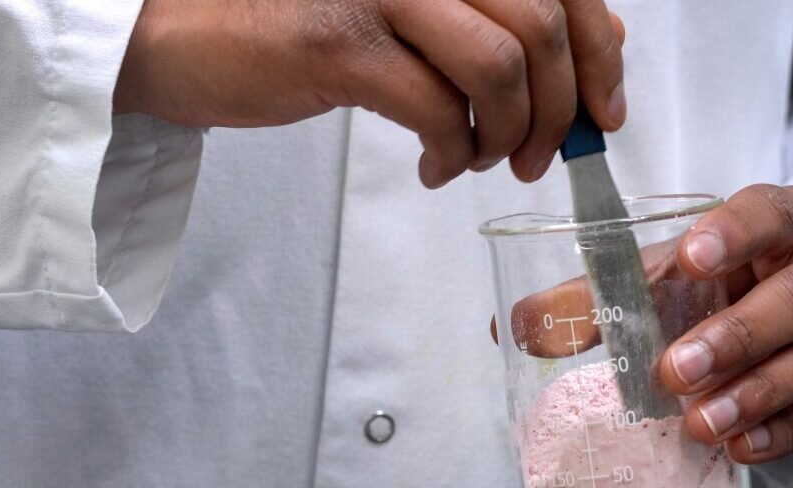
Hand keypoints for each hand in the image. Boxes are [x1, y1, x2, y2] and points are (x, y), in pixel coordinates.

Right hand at [114, 0, 626, 187]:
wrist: (188, 30)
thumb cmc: (311, 18)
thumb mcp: (423, 8)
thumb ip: (508, 14)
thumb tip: (604, 42)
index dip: (600, 53)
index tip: (604, 114)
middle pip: (541, 24)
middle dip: (556, 111)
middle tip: (535, 158)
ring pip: (498, 65)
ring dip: (506, 135)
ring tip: (481, 160)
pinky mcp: (338, 41)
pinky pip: (436, 109)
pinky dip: (452, 153)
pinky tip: (435, 167)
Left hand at [491, 185, 792, 463]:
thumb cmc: (729, 281)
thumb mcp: (672, 274)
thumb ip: (600, 294)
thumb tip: (512, 325)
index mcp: (788, 218)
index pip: (770, 212)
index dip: (735, 233)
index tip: (689, 258)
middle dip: (737, 335)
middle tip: (676, 370)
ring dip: (759, 393)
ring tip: (700, 422)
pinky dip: (788, 432)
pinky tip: (742, 447)